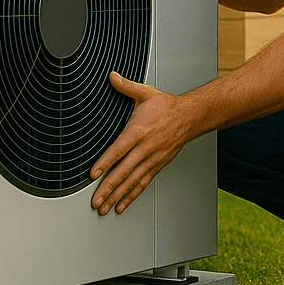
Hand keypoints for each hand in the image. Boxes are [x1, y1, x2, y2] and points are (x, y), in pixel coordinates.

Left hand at [90, 72, 188, 215]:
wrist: (189, 117)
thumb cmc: (166, 106)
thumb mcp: (145, 93)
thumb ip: (126, 86)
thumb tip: (112, 77)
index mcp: (138, 131)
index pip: (119, 150)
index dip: (105, 163)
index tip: (93, 174)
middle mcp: (145, 149)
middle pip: (124, 172)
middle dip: (108, 188)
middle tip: (95, 200)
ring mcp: (152, 160)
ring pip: (132, 182)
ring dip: (117, 196)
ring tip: (104, 207)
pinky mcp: (157, 166)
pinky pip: (142, 184)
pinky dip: (131, 196)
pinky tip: (121, 205)